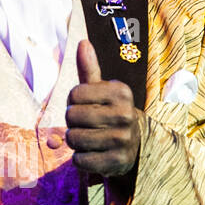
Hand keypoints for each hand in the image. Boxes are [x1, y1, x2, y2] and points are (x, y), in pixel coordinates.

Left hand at [66, 39, 139, 178]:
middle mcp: (126, 114)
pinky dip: (80, 159)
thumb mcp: (101, 90)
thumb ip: (89, 69)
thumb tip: (82, 42)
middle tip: (85, 124)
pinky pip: (79, 160)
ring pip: (74, 139)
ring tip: (88, 138)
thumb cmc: (108, 112)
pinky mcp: (117, 161)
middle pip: (72, 116)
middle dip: (72, 122)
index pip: (74, 94)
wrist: (132, 145)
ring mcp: (123, 139)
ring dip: (74, 141)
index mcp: (121, 92)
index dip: (72, 102)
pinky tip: (93, 153)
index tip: (85, 105)